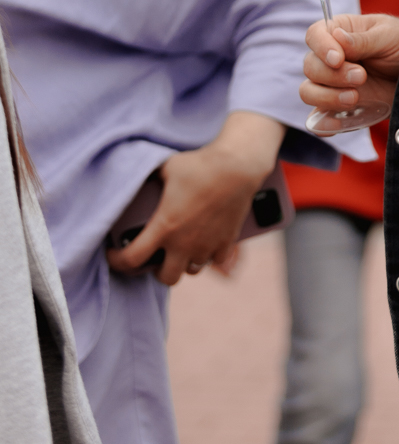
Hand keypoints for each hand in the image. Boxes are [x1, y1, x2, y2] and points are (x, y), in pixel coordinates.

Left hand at [106, 111, 283, 286]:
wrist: (238, 167)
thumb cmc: (200, 165)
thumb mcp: (167, 167)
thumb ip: (149, 177)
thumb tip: (134, 172)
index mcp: (164, 227)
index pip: (131, 260)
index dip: (117, 261)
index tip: (114, 255)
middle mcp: (184, 243)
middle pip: (165, 278)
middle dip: (158, 271)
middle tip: (156, 257)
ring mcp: (207, 245)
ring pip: (191, 271)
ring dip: (184, 264)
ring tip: (182, 249)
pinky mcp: (226, 242)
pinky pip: (214, 261)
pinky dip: (208, 256)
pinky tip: (205, 243)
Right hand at [299, 12, 398, 130]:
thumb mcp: (388, 36)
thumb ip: (362, 40)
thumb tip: (336, 37)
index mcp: (341, 32)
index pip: (314, 35)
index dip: (321, 47)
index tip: (338, 59)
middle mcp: (333, 58)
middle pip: (310, 66)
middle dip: (332, 75)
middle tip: (362, 77)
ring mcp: (334, 84)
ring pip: (309, 91)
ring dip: (327, 97)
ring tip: (355, 98)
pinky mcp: (340, 107)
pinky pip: (319, 119)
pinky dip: (323, 123)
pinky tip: (339, 122)